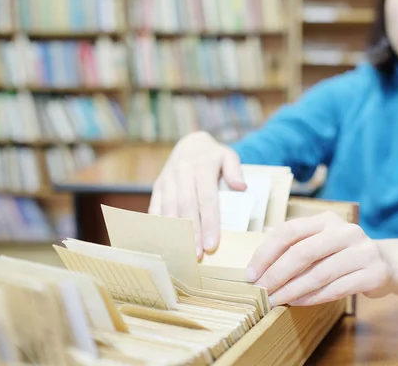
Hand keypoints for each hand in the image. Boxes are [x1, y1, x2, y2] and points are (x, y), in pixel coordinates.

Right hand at [148, 131, 246, 258]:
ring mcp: (167, 178)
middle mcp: (182, 171)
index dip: (209, 221)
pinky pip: (155, 206)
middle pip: (186, 205)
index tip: (212, 244)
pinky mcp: (157, 186)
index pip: (206, 197)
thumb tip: (241, 187)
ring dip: (175, 231)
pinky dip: (159, 224)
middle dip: (191, 231)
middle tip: (197, 255)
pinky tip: (164, 241)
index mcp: (201, 165)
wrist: (190, 144)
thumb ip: (235, 170)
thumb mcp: (228, 156)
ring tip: (183, 252)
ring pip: (169, 207)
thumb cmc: (213, 156)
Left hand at [245, 211, 397, 306]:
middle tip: (261, 292)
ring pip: (318, 274)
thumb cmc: (342, 254)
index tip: (251, 274)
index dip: (266, 253)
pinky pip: (335, 289)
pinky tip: (297, 302)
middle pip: (302, 252)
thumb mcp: (320, 241)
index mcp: (326, 219)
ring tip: (275, 300)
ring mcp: (362, 251)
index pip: (289, 231)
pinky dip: (312, 298)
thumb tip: (257, 262)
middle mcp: (345, 231)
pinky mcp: (373, 273)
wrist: (387, 264)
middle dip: (276, 274)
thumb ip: (294, 245)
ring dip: (292, 290)